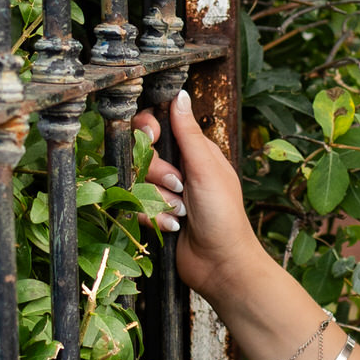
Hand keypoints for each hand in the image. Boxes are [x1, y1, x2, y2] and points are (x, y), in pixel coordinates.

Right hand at [131, 90, 261, 303]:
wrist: (220, 264)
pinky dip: (154, 217)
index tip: (153, 137)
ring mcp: (164, 192)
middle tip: (179, 186)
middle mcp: (178, 168)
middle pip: (141, 153)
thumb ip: (188, 133)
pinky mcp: (153, 214)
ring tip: (180, 212)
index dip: (148, 130)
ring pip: (136, 181)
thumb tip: (179, 94)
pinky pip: (136, 206)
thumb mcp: (207, 169)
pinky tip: (173, 227)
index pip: (156, 125)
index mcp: (194, 151)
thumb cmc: (223, 215)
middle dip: (156, 172)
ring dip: (157, 199)